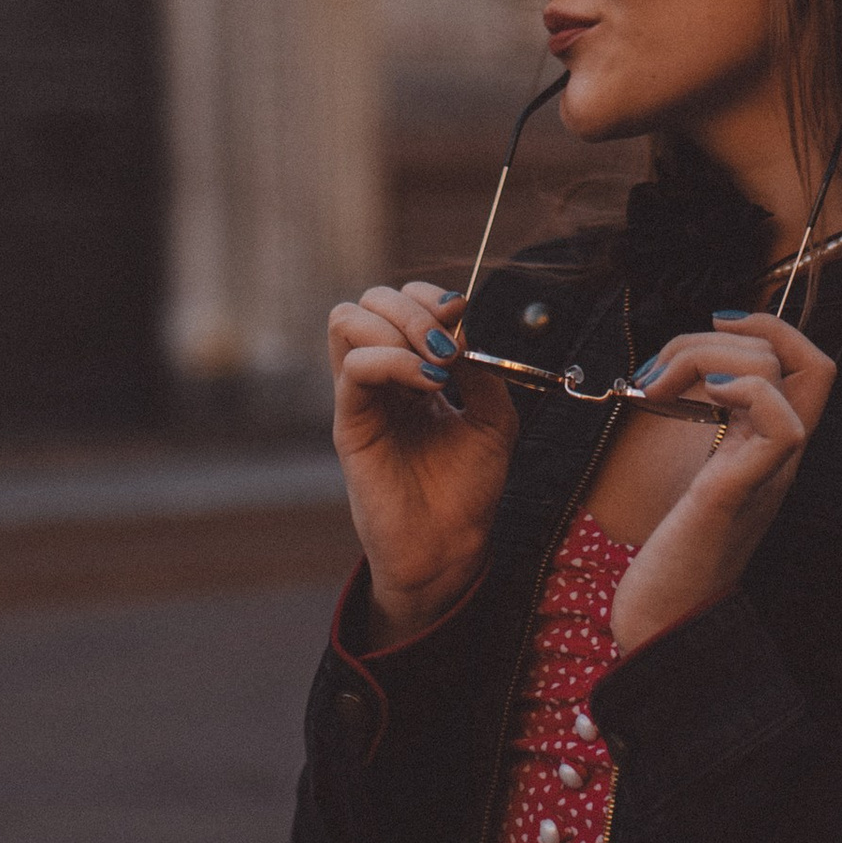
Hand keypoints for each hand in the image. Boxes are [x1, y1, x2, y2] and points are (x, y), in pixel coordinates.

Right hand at [328, 282, 519, 645]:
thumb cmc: (469, 487)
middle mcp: (382, 376)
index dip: (431, 297)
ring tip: (437, 364)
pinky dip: (393, 359)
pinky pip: (353, 367)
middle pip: (371, 300)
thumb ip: (482, 369)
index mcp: (413, 369)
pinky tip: (429, 383)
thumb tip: (465, 327)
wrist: (451, 545)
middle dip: (415, 306)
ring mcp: (362, 396)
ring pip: (347, 320)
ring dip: (399, 326)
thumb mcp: (494, 418)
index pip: (403, 302)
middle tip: (449, 344)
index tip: (463, 316)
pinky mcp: (350, 423)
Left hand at [608, 311, 836, 657]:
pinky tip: (693, 401)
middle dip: (718, 335)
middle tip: (660, 368)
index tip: (717, 322)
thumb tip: (682, 364)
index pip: (811, 365)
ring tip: (654, 388)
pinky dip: (742, 388)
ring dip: (705, 355)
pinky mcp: (738, 492)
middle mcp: (779, 457)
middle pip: (800, 357)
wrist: (661, 622)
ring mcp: (766, 474)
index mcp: (769, 447)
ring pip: (780, 372)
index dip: (772, 325)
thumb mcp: (693, 470)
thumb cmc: (672, 550)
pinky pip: (784, 424)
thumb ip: (705, 424)